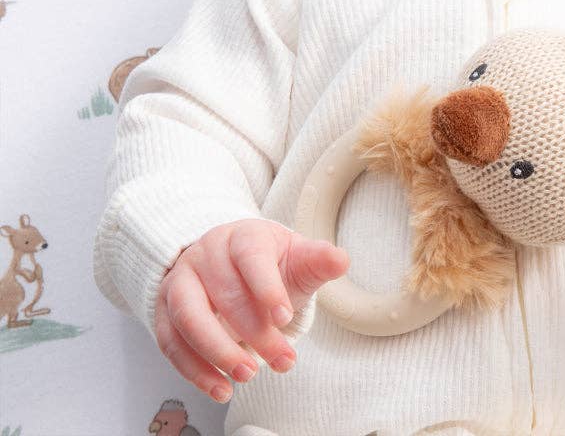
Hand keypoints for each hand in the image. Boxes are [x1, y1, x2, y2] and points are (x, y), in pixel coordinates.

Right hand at [154, 218, 349, 403]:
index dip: (267, 287)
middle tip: (282, 360)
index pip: (251, 257)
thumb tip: (341, 260)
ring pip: (189, 316)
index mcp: (243, 235)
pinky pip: (171, 342)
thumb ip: (318, 261)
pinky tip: (220, 387)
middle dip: (254, 332)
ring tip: (247, 375)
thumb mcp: (297, 259)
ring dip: (217, 351)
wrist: (234, 267)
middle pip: (225, 293)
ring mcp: (181, 280)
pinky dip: (194, 369)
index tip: (285, 318)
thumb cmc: (270, 265)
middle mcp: (207, 253)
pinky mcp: (164, 310)